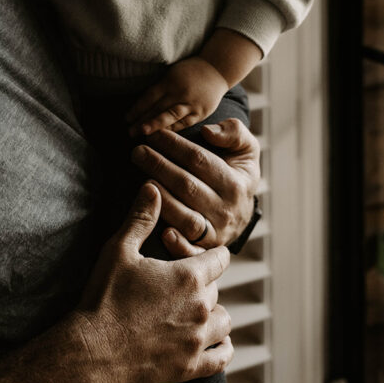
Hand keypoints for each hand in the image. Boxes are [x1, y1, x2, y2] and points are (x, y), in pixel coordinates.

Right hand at [75, 183, 233, 382]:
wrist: (92, 350)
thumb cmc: (104, 297)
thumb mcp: (119, 250)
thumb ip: (141, 218)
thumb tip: (153, 187)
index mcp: (189, 277)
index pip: (220, 258)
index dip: (209, 255)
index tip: (197, 256)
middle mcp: (201, 307)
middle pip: (217, 289)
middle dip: (202, 285)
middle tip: (178, 285)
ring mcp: (197, 340)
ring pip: (224, 321)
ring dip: (213, 314)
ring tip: (194, 312)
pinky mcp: (190, 368)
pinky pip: (223, 357)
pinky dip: (222, 348)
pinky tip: (215, 342)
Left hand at [125, 57, 227, 136]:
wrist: (217, 70)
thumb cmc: (190, 71)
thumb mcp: (172, 73)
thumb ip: (160, 87)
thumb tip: (140, 105)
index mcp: (171, 81)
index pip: (150, 97)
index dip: (137, 108)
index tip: (126, 119)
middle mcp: (180, 92)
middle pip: (158, 108)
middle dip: (143, 121)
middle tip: (130, 132)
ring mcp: (191, 104)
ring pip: (171, 116)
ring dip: (156, 126)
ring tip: (143, 134)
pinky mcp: (200, 113)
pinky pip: (184, 123)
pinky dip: (172, 130)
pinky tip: (162, 137)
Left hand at [131, 119, 259, 257]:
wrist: (240, 214)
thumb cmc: (236, 174)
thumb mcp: (246, 149)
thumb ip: (234, 132)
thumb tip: (209, 132)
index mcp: (236, 183)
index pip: (200, 160)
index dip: (175, 145)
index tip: (155, 134)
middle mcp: (226, 210)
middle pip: (187, 186)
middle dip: (159, 166)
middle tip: (137, 152)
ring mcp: (214, 233)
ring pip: (185, 218)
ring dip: (161, 199)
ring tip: (143, 180)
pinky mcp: (203, 251)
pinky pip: (189, 251)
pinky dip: (175, 244)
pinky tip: (160, 230)